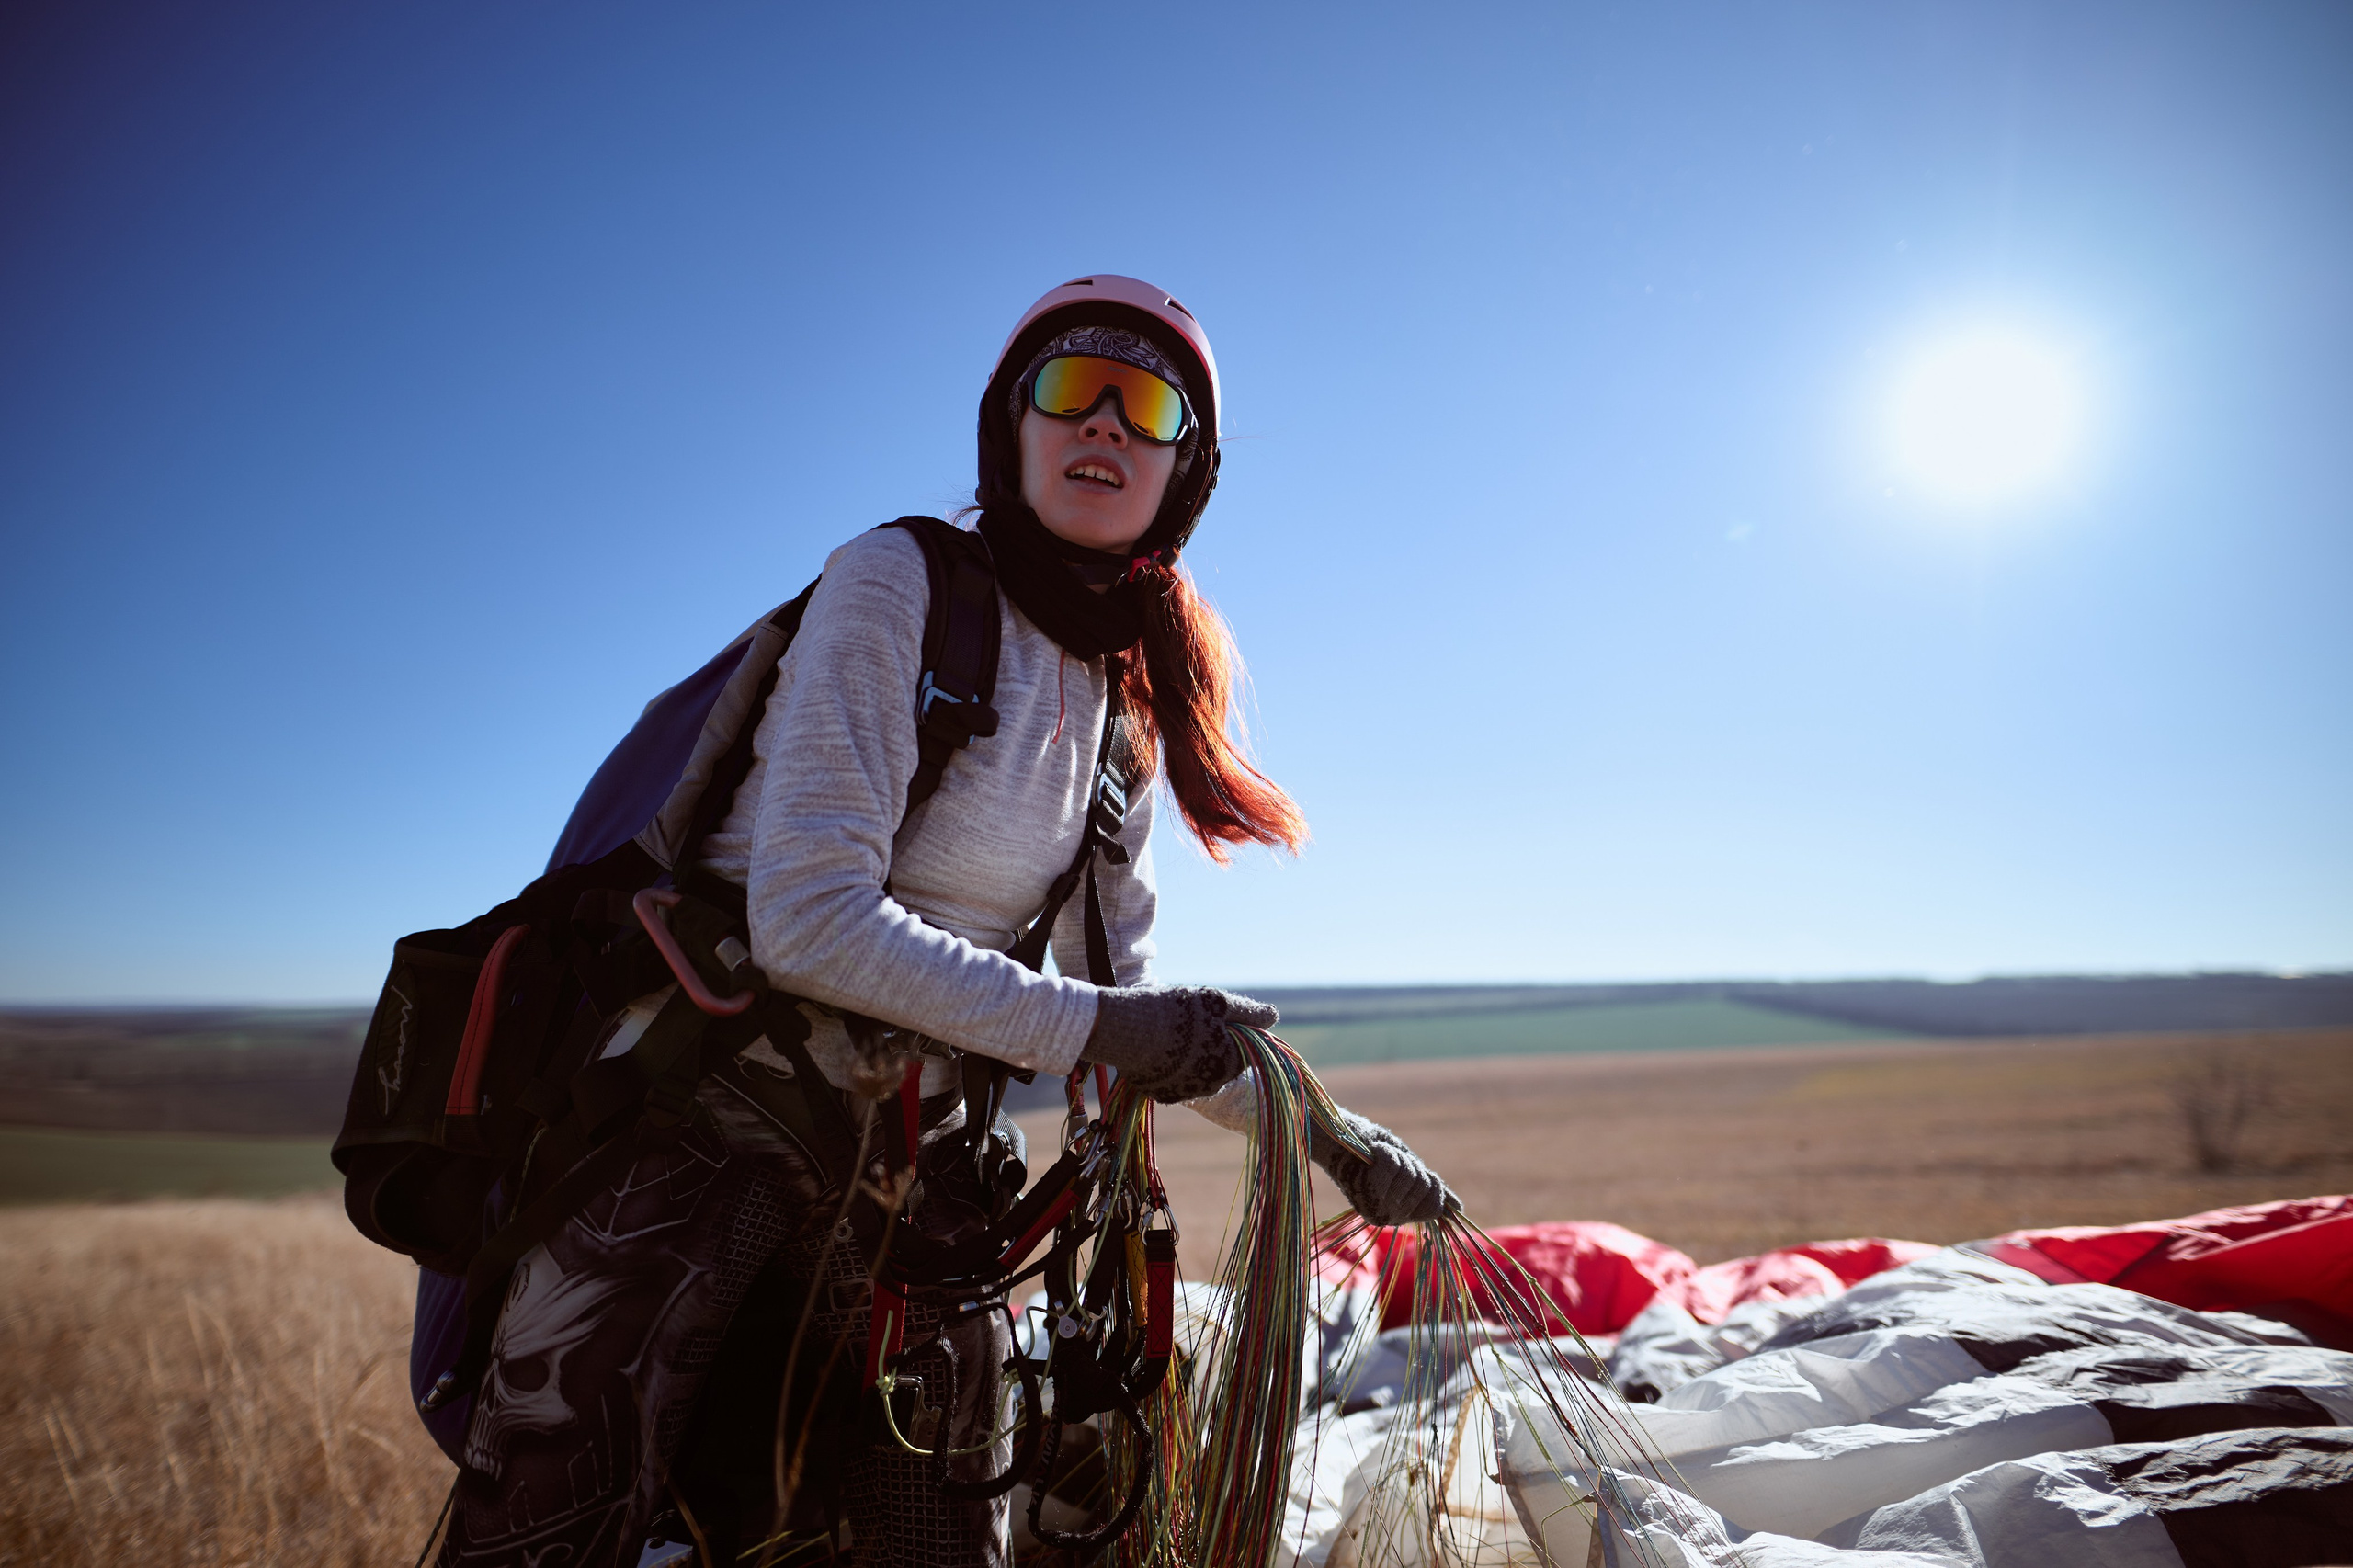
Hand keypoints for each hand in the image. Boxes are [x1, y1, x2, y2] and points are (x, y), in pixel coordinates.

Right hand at [1081, 986, 1277, 1103]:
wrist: (1126, 1029)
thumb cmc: (1177, 1011)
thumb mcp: (1217, 1002)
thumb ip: (1247, 1011)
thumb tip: (1274, 1016)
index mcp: (1231, 1063)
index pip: (1245, 1049)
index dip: (1233, 1031)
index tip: (1217, 1017)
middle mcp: (1213, 1084)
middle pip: (1222, 1062)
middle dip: (1213, 1044)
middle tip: (1192, 1022)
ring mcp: (1186, 1092)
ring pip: (1199, 1072)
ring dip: (1194, 1056)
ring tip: (1173, 1032)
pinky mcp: (1163, 1095)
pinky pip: (1176, 1080)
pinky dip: (1173, 1066)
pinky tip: (1160, 1048)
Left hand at [1311, 1109, 1454, 1224]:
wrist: (1333, 1138)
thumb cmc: (1369, 1150)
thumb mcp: (1407, 1170)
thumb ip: (1430, 1190)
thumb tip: (1458, 1210)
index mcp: (1396, 1215)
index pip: (1436, 1206)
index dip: (1430, 1181)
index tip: (1409, 1170)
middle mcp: (1387, 1218)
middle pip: (1427, 1188)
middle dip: (1413, 1167)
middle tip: (1387, 1162)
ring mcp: (1376, 1207)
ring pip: (1412, 1176)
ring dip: (1398, 1157)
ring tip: (1376, 1157)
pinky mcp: (1364, 1192)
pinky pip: (1394, 1167)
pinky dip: (1386, 1151)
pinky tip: (1371, 1153)